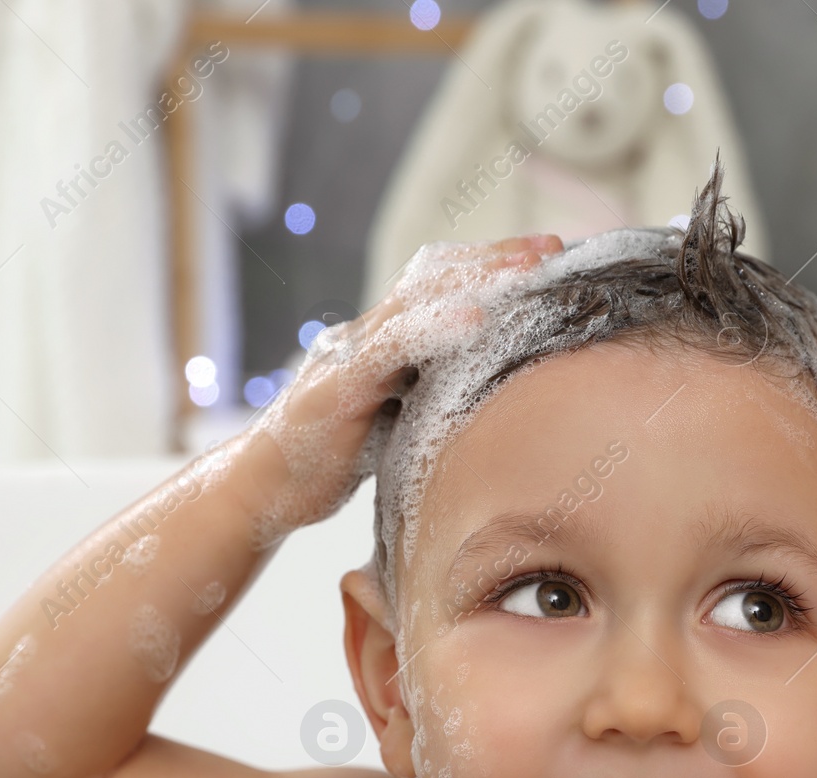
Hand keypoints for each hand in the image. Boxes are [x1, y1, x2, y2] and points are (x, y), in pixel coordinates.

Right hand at [235, 233, 564, 536]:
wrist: (262, 492)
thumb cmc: (328, 460)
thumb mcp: (395, 422)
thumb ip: (429, 397)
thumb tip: (489, 393)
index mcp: (383, 343)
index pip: (443, 288)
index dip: (493, 268)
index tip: (550, 256)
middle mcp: (367, 336)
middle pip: (435, 278)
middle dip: (495, 259)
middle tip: (554, 247)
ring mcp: (350, 356)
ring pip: (415, 300)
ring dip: (475, 281)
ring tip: (525, 271)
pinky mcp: (337, 387)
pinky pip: (389, 348)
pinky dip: (432, 329)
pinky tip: (474, 322)